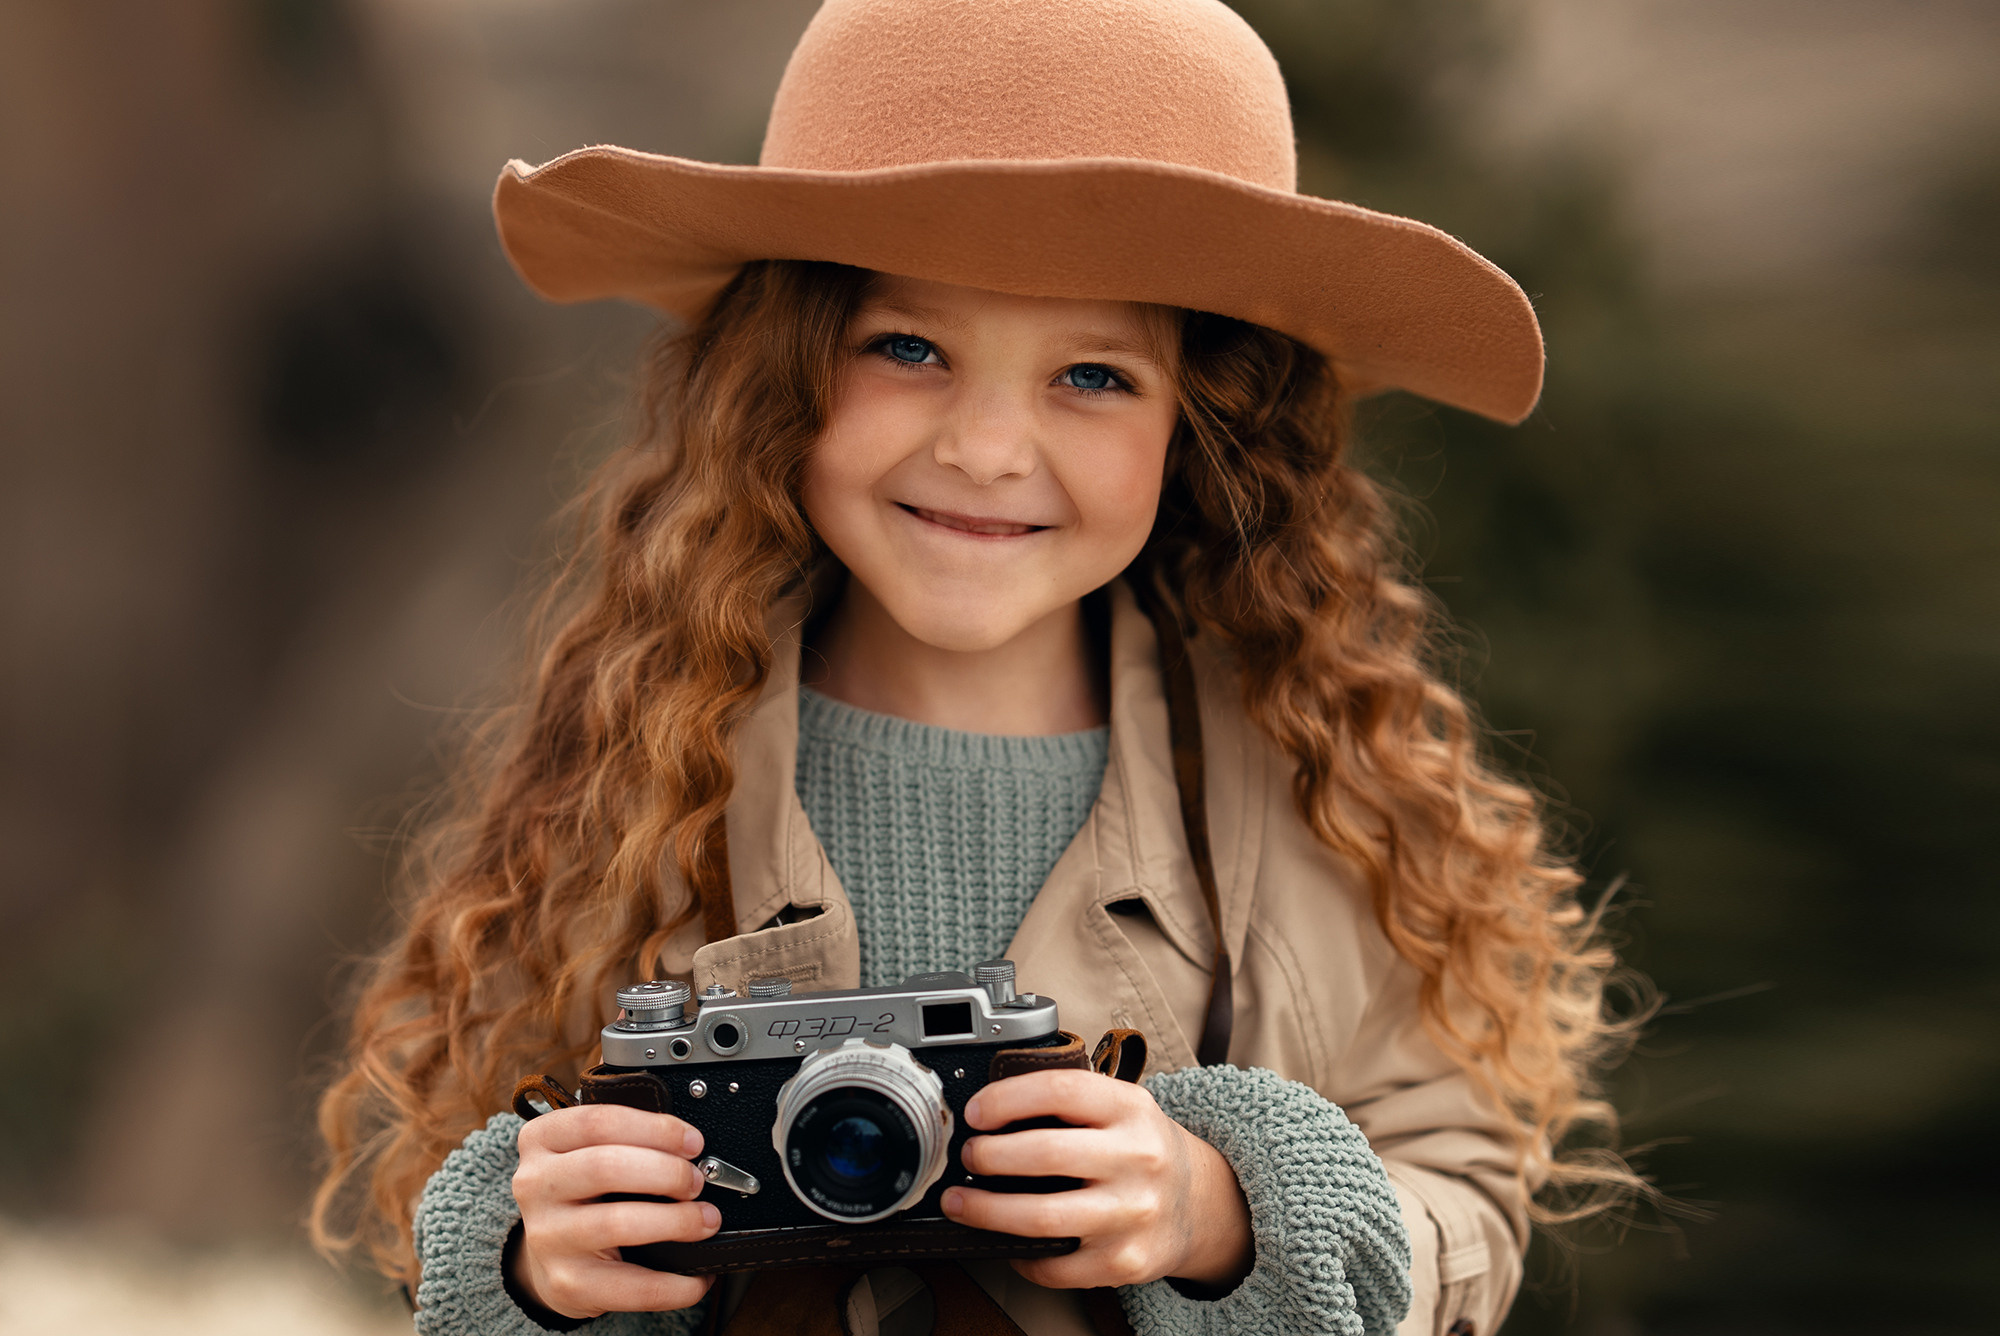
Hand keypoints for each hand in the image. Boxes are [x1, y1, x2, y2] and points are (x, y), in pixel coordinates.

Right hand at [509, 1104, 720, 1318]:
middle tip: (698, 1182)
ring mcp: (547, 1236)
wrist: (552, 1255)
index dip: (655, 1129)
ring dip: (675, 1221)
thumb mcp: (591, 1151)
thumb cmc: (586, 1192)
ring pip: (616, 1223)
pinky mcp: (565, 1282)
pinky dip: (672, 1284)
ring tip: (705, 1221)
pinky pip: (629, 1285)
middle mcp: (535, 1185)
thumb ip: (629, 1139)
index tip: (694, 1142)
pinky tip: (697, 1278)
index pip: (598, 1122)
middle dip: (667, 1173)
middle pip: (605, 1167)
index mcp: (542, 1140)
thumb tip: (692, 1146)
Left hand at [941, 1069, 1252, 1289]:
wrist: (1199, 1203)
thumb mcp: (1121, 1108)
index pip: (1060, 1090)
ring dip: (987, 1211)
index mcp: (1131, 1109)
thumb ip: (1069, 1103)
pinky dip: (1019, 1255)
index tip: (976, 1112)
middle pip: (1045, 1154)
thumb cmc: (1142, 1149)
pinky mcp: (1124, 1262)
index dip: (1007, 1098)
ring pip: (1042, 1217)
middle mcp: (1138, 1158)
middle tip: (967, 1157)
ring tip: (961, 1202)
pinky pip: (1055, 1265)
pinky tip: (1007, 1242)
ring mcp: (1132, 1214)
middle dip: (988, 1156)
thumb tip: (989, 1112)